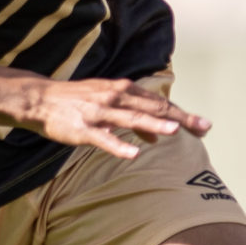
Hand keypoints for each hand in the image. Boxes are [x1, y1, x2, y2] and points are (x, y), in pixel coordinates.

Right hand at [22, 77, 209, 159]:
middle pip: (153, 108)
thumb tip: (157, 136)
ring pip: (131, 118)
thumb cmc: (79, 101)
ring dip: (153, 125)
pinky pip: (103, 139)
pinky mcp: (83, 129)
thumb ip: (135, 116)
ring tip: (175, 133)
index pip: (159, 103)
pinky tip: (133, 154)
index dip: (182, 114)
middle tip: (203, 128)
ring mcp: (99, 113)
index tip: (204, 126)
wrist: (41, 99)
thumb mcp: (109, 103)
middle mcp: (115, 97)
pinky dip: (119, 146)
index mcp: (123, 90)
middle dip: (179, 118)